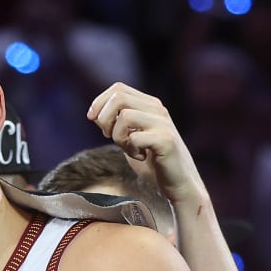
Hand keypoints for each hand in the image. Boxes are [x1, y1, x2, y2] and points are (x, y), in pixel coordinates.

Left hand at [86, 84, 202, 205]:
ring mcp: (163, 123)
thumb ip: (115, 124)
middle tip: (109, 136)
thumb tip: (94, 113)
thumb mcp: (129, 138)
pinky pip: (135, 137)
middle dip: (104, 119)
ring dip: (118, 137)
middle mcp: (157, 109)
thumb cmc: (151, 162)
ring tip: (129, 149)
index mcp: (149, 104)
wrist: (177, 182)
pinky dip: (131, 151)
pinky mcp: (166, 140)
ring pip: (125, 116)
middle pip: (119, 98)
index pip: (118, 88)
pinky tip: (141, 157)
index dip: (99, 102)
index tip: (93, 120)